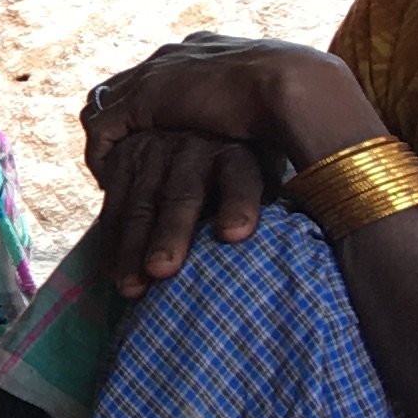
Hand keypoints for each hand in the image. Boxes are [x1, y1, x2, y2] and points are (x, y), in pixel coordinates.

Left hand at [76, 32, 363, 174]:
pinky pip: (102, 130)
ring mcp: (156, 72)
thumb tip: (264, 140)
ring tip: (115, 181)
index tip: (153, 144)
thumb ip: (254, 116)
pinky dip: (102, 159)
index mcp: (209, 49)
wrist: (296, 86)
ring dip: (108, 147)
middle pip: (126, 87)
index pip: (164, 76)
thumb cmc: (303, 102)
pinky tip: (114, 184)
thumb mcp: (273, 109)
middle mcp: (177, 53)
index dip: (153, 112)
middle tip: (121, 166)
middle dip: (121, 127)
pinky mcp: (142, 97)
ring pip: (107, 109)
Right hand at [92, 129, 275, 297]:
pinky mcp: (124, 162)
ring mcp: (154, 154)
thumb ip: (274, 211)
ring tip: (131, 288)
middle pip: (182, 194)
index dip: (238, 204)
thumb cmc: (238, 177)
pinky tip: (113, 273)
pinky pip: (114, 206)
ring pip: (141, 204)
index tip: (235, 235)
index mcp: (238, 154)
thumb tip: (305, 253)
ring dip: (132, 248)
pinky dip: (111, 242)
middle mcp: (195, 149)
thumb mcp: (262, 179)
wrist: (191, 129)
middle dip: (170, 233)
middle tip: (163, 270)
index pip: (241, 178)